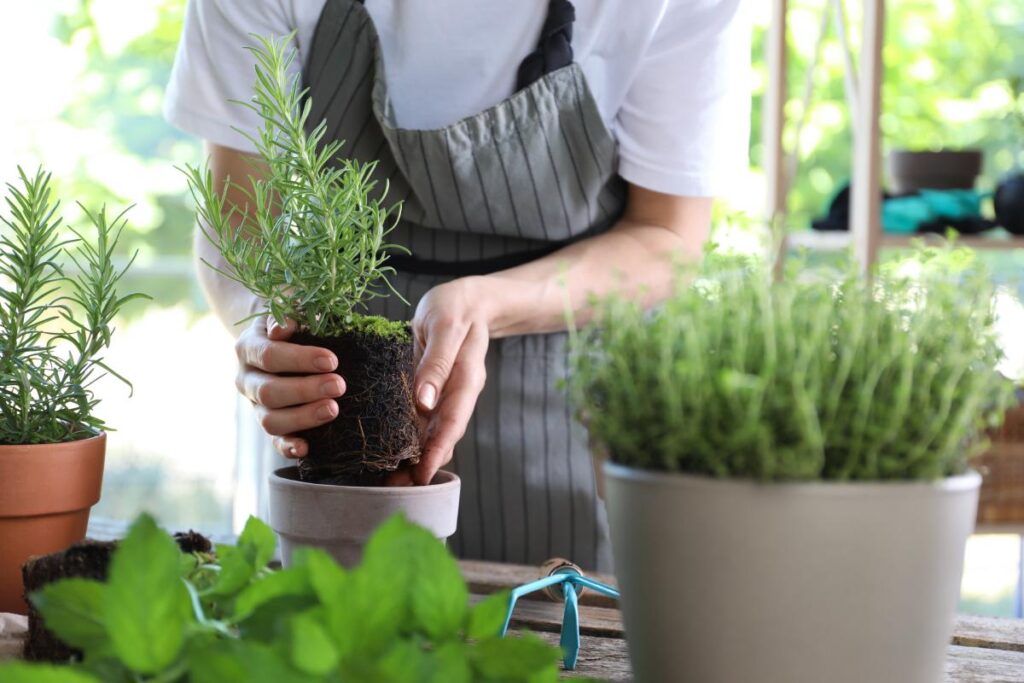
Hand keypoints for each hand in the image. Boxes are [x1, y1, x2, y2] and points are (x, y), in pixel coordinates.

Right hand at [234, 316, 345, 457]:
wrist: (277, 334)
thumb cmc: (292, 320)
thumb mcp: (288, 308)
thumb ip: (286, 315)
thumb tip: (282, 329)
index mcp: (248, 349)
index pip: (269, 356)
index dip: (300, 360)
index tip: (332, 360)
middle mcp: (246, 379)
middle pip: (269, 392)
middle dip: (306, 390)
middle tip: (339, 385)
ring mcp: (255, 405)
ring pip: (270, 420)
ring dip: (302, 418)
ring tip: (333, 409)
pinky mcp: (270, 422)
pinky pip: (274, 441)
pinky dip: (288, 447)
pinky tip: (307, 448)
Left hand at [388, 278, 491, 485]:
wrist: (468, 299)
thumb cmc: (456, 306)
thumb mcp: (446, 326)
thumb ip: (437, 362)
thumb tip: (424, 401)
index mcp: (466, 380)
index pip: (452, 423)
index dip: (437, 452)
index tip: (421, 476)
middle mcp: (457, 393)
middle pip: (442, 436)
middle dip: (423, 464)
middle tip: (396, 487)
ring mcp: (445, 393)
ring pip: (431, 431)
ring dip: (413, 455)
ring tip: (388, 477)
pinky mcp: (432, 389)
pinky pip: (421, 418)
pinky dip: (407, 436)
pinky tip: (389, 448)